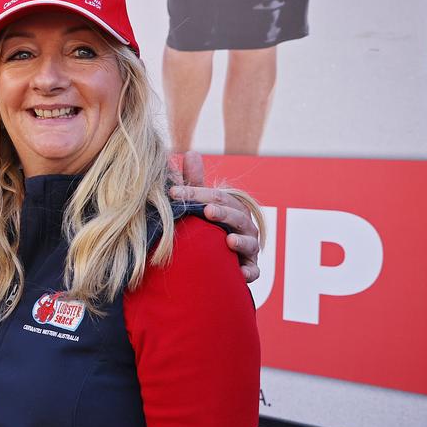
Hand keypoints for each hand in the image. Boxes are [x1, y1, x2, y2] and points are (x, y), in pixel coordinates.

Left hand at [170, 152, 261, 282]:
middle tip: (207, 210)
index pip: (217, 197)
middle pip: (236, 217)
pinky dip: (249, 272)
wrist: (217, 260)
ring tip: (229, 241)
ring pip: (249, 243)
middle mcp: (244, 227)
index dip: (196, 194)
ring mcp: (248, 248)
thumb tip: (191, 153)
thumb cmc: (208, 227)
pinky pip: (253, 271)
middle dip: (222, 213)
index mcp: (232, 209)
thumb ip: (195, 183)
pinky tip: (241, 273)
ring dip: (240, 241)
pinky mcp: (248, 269)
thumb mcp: (201, 205)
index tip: (173, 193)